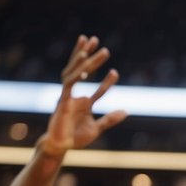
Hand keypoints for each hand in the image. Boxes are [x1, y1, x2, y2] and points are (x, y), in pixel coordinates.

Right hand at [39, 35, 128, 157]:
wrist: (59, 147)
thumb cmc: (75, 138)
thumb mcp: (97, 128)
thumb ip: (110, 119)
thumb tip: (126, 111)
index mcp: (83, 103)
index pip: (97, 87)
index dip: (107, 81)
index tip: (116, 72)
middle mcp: (74, 96)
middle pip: (81, 71)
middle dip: (88, 55)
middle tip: (95, 39)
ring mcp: (68, 97)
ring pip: (75, 73)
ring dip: (84, 60)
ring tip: (91, 45)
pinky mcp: (62, 101)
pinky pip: (69, 85)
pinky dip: (77, 77)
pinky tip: (86, 70)